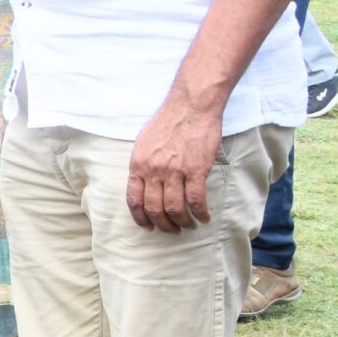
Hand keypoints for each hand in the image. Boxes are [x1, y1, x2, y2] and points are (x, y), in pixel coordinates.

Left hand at [126, 90, 223, 231]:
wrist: (191, 106)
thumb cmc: (168, 122)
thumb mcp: (144, 143)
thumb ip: (143, 164)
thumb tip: (143, 183)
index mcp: (138, 164)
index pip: (133, 199)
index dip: (140, 217)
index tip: (147, 226)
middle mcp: (153, 171)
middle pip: (154, 208)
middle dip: (162, 224)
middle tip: (171, 230)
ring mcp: (175, 171)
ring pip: (176, 208)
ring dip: (183, 222)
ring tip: (189, 225)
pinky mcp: (196, 169)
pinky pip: (197, 200)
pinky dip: (200, 213)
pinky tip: (204, 217)